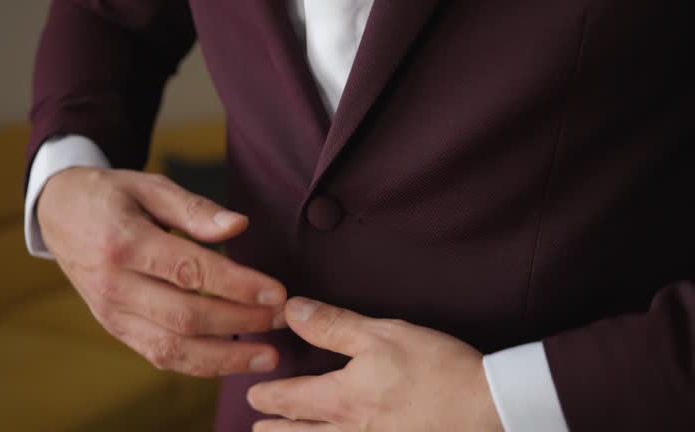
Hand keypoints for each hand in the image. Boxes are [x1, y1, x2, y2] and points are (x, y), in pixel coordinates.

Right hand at [38, 167, 286, 375]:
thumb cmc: (112, 196)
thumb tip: (239, 226)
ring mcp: (111, 313)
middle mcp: (114, 285)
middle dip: (241, 322)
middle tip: (283, 319)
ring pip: (172, 348)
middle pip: (186, 316)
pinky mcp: (115, 328)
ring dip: (225, 357)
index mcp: (123, 242)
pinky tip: (232, 361)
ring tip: (268, 356)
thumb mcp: (150, 186)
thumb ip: (195, 209)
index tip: (277, 292)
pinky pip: (159, 356)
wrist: (60, 215)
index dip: (238, 286)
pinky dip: (199, 364)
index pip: (189, 271)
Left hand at [247, 298, 502, 431]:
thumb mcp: (382, 335)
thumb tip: (291, 311)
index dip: (268, 396)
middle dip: (274, 431)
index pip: (290, 399)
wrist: (486, 407)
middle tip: (256, 429)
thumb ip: (332, 325)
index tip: (253, 395)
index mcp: (342, 399)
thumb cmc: (435, 368)